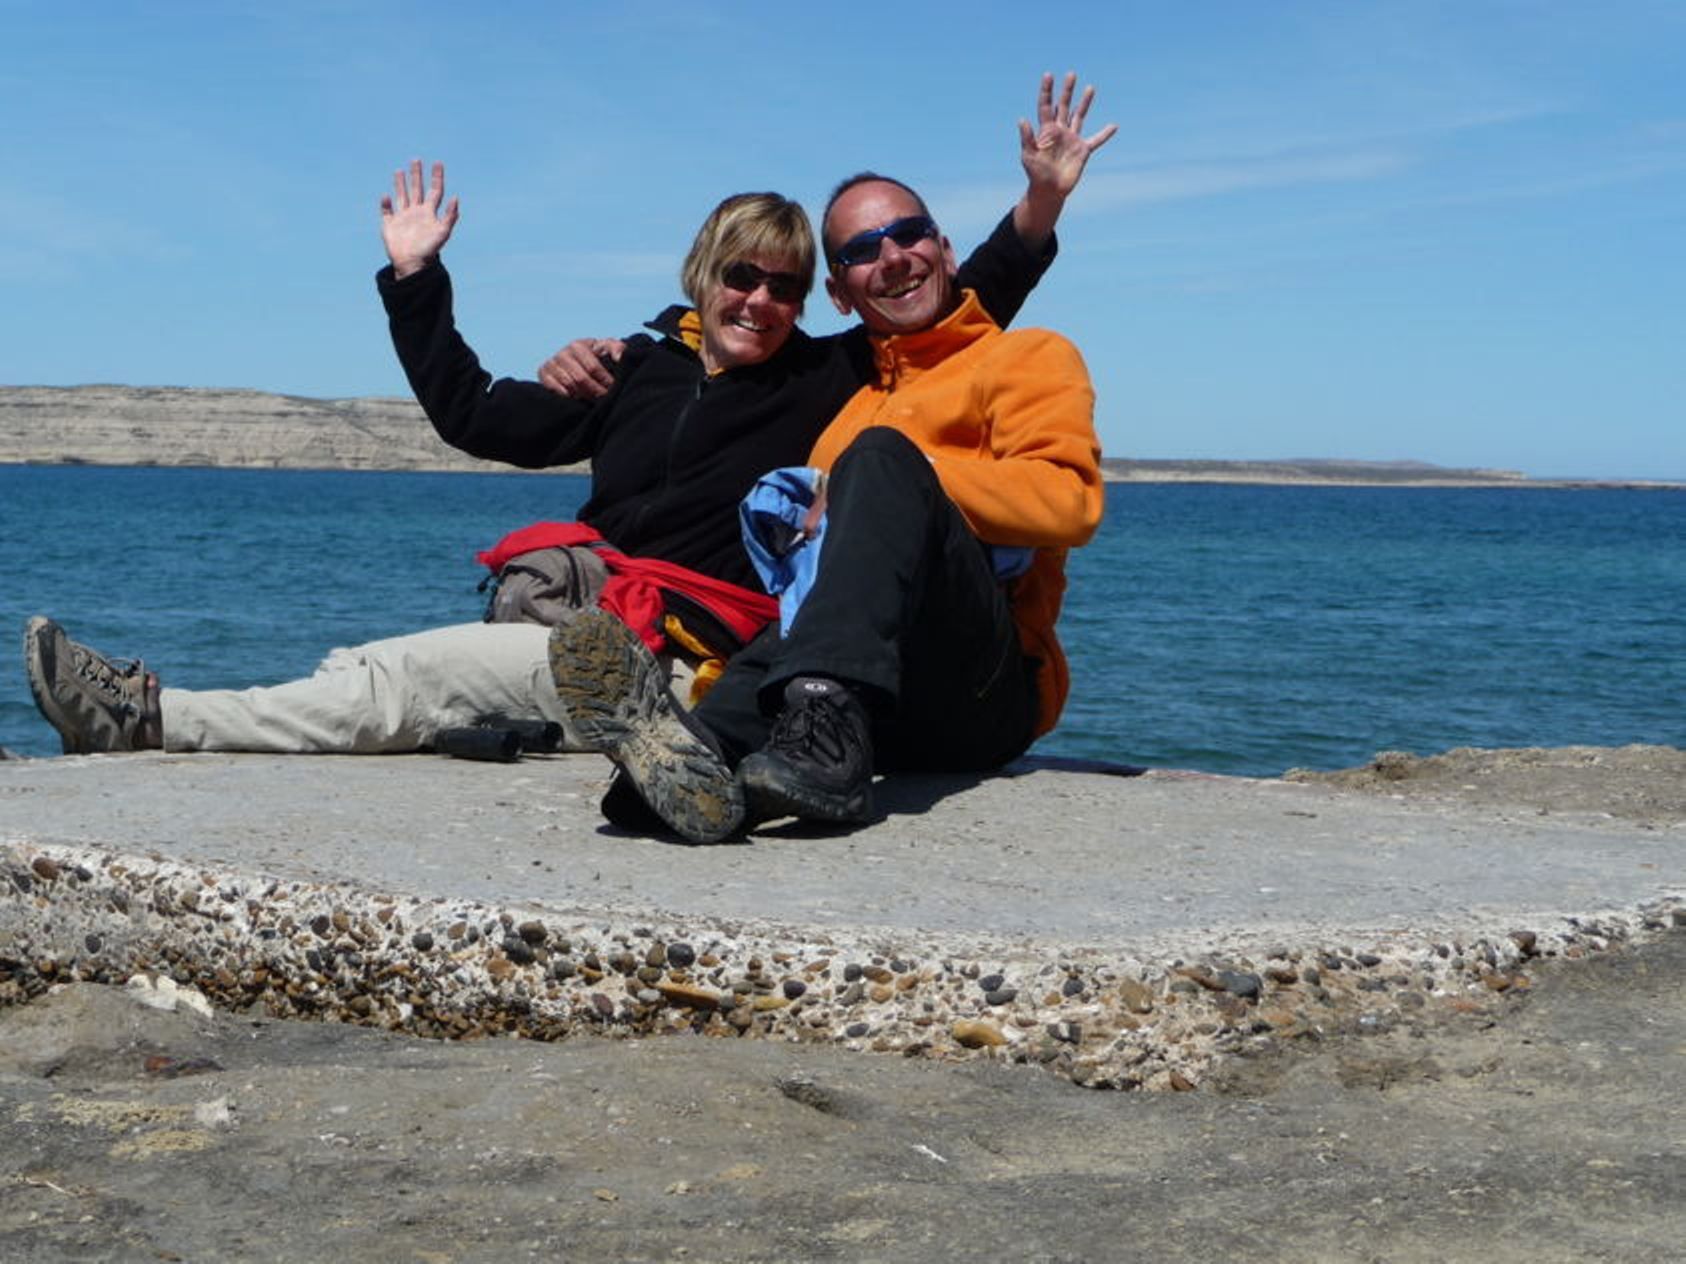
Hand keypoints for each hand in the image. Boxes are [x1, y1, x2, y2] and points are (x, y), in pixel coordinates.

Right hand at [379, 159, 459, 277]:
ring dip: (400, 184)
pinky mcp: (390, 225)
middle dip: (417, 175)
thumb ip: (450, 215)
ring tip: (399, 171)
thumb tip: (455, 197)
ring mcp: (403, 218)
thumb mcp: (443, 232)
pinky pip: (386, 212)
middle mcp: (416, 213)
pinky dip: (385, 204)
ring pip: (402, 196)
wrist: (412, 264)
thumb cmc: (429, 250)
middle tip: (416, 160)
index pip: (435, 191)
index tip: (438, 163)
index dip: (437, 177)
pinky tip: (385, 197)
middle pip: (417, 189)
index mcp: (428, 213)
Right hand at [537, 338, 625, 398]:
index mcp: (578, 346)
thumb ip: (618, 349)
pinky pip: (554, 390)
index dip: (605, 381)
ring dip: (584, 396)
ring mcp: (551, 363)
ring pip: (569, 386)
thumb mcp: (608, 349)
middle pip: (581, 379)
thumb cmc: (596, 356)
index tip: (614, 389)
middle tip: (605, 399)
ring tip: (594, 400)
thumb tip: (619, 358)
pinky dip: (567, 397)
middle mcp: (562, 353)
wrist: (577, 361)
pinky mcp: (542, 373)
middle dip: (596, 392)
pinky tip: (577, 399)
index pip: (593, 368)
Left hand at [1018, 72, 1117, 200]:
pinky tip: (1114, 126)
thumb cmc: (1036, 174)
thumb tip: (1022, 119)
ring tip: (1090, 88)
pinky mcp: (1082, 150)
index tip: (1048, 75)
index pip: (1045, 106)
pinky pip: (1096, 140)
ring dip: (1084, 103)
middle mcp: (1060, 131)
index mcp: (1046, 131)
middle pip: (1063, 106)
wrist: (1049, 191)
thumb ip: (1027, 138)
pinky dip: (1105, 134)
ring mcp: (1072, 139)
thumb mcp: (1028, 155)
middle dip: (1067, 91)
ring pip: (1079, 116)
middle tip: (1071, 74)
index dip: (1046, 91)